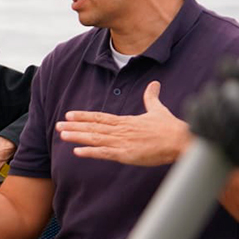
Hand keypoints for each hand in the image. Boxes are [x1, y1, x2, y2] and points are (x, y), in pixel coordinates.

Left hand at [56, 81, 190, 165]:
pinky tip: (77, 151)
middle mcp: (120, 130)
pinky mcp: (126, 154)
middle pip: (93, 127)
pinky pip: (104, 153)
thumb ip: (151, 98)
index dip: (83, 116)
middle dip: (74, 125)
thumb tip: (154, 84)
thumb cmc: (170, 127)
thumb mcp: (158, 109)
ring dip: (77, 136)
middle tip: (57, 124)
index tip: (69, 114)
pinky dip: (90, 152)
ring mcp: (122, 142)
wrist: (181, 139)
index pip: (100, 117)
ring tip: (62, 134)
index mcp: (126, 121)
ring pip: (94, 138)